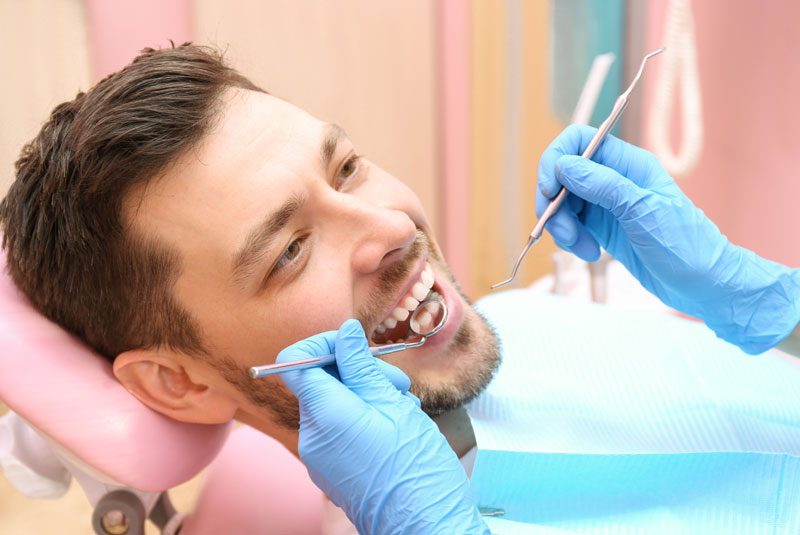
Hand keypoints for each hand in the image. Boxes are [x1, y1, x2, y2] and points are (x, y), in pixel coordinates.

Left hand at [277, 319, 488, 534]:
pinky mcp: (332, 470)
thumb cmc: (416, 468)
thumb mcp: (394, 405)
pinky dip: (364, 418)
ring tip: (404, 409)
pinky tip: (396, 427)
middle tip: (398, 383)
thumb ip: (362, 366)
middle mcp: (313, 436)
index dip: (321, 345)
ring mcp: (320, 457)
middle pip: (321, 382)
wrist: (425, 526)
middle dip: (358, 372)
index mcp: (325, 415)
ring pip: (335, 404)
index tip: (354, 345)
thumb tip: (345, 332)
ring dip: (368, 395)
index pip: (295, 362)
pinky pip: (340, 429)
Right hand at [537, 124, 799, 353]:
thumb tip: (563, 165)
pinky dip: (570, 239)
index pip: (578, 141)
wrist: (704, 283)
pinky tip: (589, 253)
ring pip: (563, 202)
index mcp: (628, 164)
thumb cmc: (685, 244)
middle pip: (563, 175)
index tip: (549, 191)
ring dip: (561, 226)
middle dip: (554, 204)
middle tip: (562, 233)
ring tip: (582, 249)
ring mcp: (605, 204)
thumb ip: (602, 185)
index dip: (555, 160)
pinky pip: (570, 224)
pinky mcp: (601, 228)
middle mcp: (613, 179)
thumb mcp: (642, 211)